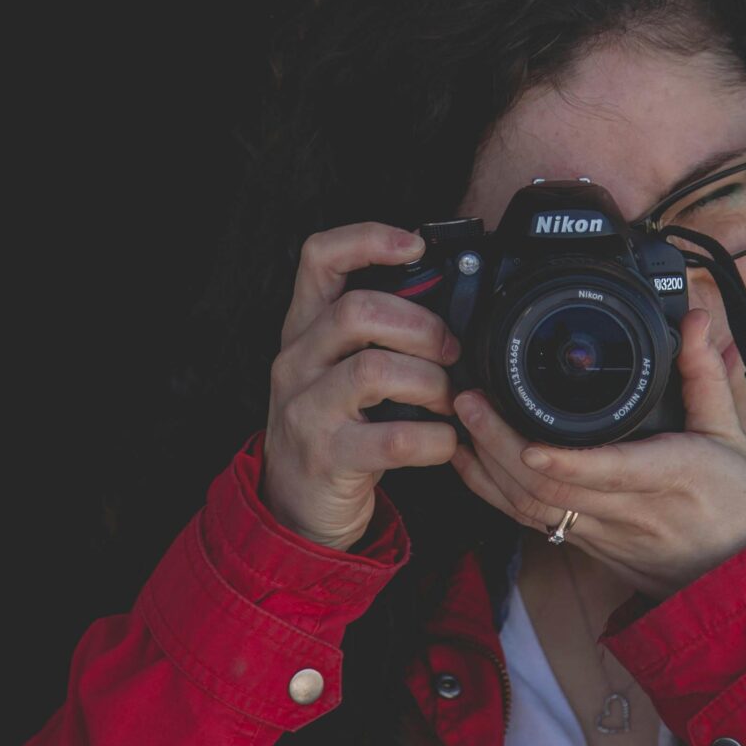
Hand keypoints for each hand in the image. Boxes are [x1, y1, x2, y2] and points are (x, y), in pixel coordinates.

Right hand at [260, 223, 462, 549]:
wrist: (294, 505)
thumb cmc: (333, 427)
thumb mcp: (337, 369)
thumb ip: (374, 334)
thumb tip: (450, 302)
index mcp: (303, 329)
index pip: (319, 258)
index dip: (367, 239)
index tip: (415, 245)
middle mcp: (296, 362)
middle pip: (357, 311)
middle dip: (422, 326)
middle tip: (452, 352)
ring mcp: (306, 410)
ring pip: (375, 371)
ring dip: (432, 383)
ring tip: (449, 400)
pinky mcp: (327, 457)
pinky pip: (394, 440)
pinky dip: (435, 439)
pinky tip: (446, 441)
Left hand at [450, 308, 745, 598]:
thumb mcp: (735, 434)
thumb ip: (706, 374)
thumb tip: (696, 321)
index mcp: (672, 475)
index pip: (609, 471)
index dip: (563, 460)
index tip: (527, 438)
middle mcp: (632, 511)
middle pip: (552, 489)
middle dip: (500, 447)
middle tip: (469, 402)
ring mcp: (606, 535)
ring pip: (534, 511)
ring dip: (487, 470)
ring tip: (460, 424)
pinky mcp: (592, 549)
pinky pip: (535, 524)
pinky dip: (498, 494)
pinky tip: (473, 465)